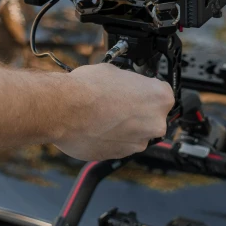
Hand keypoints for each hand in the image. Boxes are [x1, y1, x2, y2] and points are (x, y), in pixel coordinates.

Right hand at [52, 63, 173, 160]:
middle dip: (137, 111)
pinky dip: (112, 138)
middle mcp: (155, 123)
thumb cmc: (87, 89)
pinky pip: (121, 144)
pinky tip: (97, 126)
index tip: (136, 91)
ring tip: (103, 114)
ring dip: (125, 126)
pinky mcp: (121, 155)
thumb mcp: (114, 71)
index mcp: (160, 98)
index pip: (162, 94)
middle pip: (152, 116)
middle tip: (117, 102)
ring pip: (136, 132)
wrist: (63, 110)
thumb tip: (126, 84)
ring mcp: (139, 142)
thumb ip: (129, 82)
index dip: (146, 91)